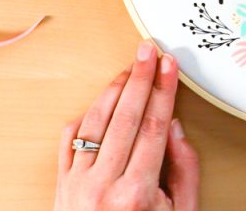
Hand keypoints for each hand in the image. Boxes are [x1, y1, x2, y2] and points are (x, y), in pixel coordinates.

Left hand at [54, 42, 199, 210]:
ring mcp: (77, 186)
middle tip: (148, 51)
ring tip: (128, 70)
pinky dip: (84, 118)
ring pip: (95, 123)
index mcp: (137, 193)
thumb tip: (175, 129)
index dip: (164, 91)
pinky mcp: (60, 188)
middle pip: (126, 117)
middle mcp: (104, 186)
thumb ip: (185, 172)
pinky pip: (69, 141)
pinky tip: (99, 103)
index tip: (170, 66)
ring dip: (113, 91)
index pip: (154, 126)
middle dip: (140, 78)